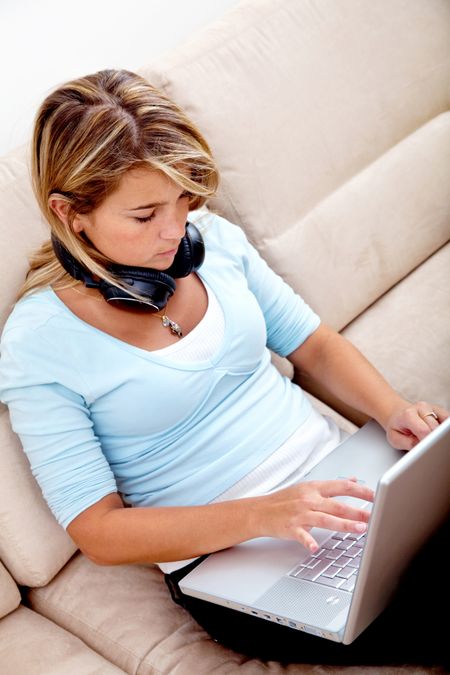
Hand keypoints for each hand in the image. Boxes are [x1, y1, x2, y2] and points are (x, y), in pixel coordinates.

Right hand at [255, 478, 373, 552]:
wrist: (260, 511)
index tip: (375, 496)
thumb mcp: (308, 487)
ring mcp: (300, 514)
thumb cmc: (284, 500)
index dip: (360, 490)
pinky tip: (316, 548)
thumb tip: (353, 479)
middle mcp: (308, 499)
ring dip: (344, 524)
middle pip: (337, 504)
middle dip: (357, 510)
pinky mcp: (291, 528)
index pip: (342, 486)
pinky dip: (308, 542)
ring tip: (360, 529)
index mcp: (314, 488)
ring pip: (325, 519)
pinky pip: (302, 535)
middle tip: (374, 516)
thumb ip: (332, 485)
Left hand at [385, 400, 448, 450]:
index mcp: (408, 414)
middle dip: (433, 440)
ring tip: (431, 440)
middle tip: (427, 447)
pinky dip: (445, 431)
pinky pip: (447, 420)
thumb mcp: (395, 438)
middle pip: (435, 428)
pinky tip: (438, 435)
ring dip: (439, 435)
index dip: (427, 443)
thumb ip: (408, 443)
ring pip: (444, 424)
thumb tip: (423, 447)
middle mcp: (421, 408)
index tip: (426, 451)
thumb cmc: (396, 427)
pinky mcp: (440, 410)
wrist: (397, 415)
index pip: (424, 430)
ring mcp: (432, 407)